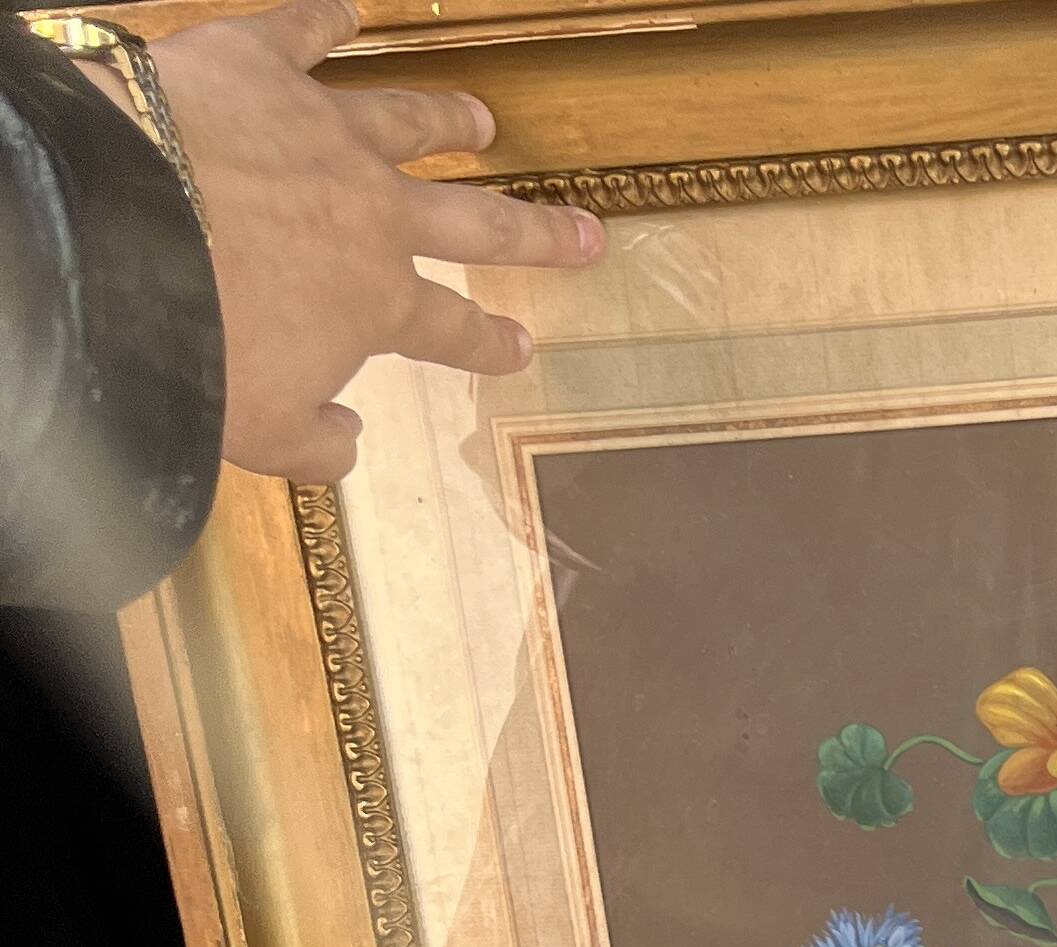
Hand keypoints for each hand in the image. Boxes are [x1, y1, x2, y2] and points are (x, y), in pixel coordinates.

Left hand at [145, 0, 603, 481]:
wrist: (122, 235)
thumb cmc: (199, 346)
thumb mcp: (262, 426)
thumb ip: (315, 442)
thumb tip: (347, 444)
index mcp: (376, 302)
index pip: (452, 328)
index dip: (490, 342)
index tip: (521, 346)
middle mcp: (372, 213)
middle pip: (475, 223)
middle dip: (536, 234)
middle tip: (584, 234)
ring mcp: (322, 133)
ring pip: (406, 122)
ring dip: (447, 119)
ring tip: (480, 118)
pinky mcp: (258, 67)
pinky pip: (300, 35)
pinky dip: (324, 20)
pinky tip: (346, 10)